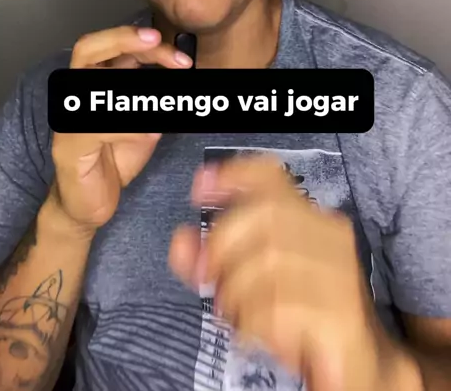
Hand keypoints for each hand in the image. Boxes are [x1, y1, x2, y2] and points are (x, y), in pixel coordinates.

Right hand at [51, 25, 191, 232]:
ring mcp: (68, 119)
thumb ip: (153, 94)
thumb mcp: (143, 119)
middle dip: (125, 41)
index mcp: (92, 83)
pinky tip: (151, 132)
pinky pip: (99, 127)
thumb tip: (180, 69)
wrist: (89, 203)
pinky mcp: (68, 146)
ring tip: (166, 96)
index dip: (131, 36)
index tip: (160, 38)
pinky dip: (130, 127)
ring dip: (134, 87)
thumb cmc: (113, 156)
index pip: (105, 45)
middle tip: (158, 42)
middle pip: (88, 49)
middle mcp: (75, 95)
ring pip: (93, 85)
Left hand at [169, 156, 399, 390]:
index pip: (274, 178)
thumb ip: (212, 263)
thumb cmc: (303, 317)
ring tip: (238, 317)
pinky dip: (257, 323)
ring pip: (270, 263)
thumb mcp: (250, 286)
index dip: (234, 175)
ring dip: (239, 294)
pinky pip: (282, 307)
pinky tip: (258, 334)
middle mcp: (330, 236)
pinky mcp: (342, 315)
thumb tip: (180, 242)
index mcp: (310, 220)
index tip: (200, 187)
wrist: (361, 366)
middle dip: (224, 245)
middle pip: (265, 216)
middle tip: (208, 281)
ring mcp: (340, 274)